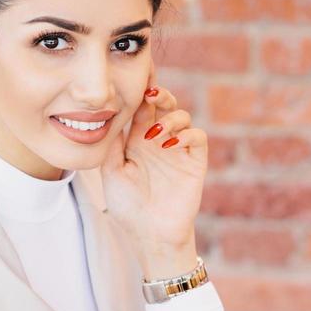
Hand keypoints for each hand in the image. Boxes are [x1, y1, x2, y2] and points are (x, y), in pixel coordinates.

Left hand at [100, 80, 207, 275]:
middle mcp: (159, 141)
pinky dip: (187, 134)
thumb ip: (113, 144)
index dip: (141, 91)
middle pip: (164, 105)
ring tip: (156, 134)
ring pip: (182, 116)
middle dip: (160, 94)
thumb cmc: (128, 207)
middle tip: (151, 94)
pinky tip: (170, 144)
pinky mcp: (194, 162)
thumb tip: (112, 115)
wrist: (151, 234)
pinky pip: (198, 137)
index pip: (141, 108)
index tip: (136, 77)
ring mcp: (178, 150)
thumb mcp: (112, 172)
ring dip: (170, 117)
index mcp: (137, 140)